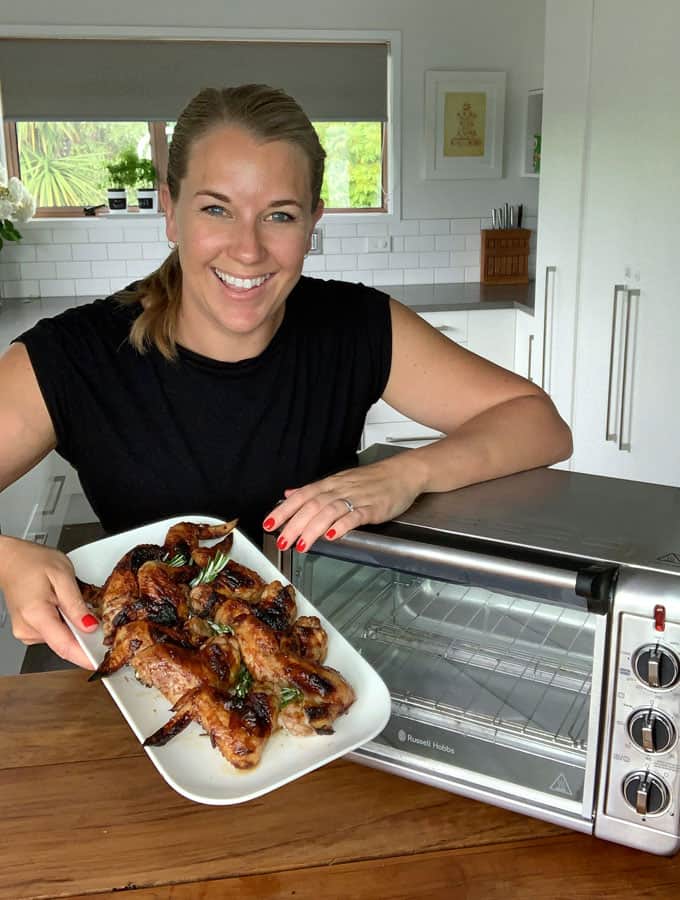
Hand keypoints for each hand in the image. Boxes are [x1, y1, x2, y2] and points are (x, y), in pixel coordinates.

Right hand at [0, 536, 97, 668]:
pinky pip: (53, 633)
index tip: (99, 663)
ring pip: (60, 638)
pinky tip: (61, 608)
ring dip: (72, 627)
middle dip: (83, 635)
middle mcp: (27, 628)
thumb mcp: (63, 575)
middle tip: (94, 617)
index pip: (64, 646)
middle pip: (64, 643)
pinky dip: (63, 625)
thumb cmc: (33, 563)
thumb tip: (90, 626)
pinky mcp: (28, 631)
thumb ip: (76, 603)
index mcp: (36, 615)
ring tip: (69, 603)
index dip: (84, 657)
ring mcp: (26, 632)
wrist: (11, 560)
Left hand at [262, 456, 427, 552]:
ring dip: (313, 528)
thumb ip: (313, 490)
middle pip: (312, 505)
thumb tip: (289, 493)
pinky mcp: (373, 507)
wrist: (403, 473)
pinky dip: (342, 525)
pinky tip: (332, 535)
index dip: (283, 510)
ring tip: (302, 544)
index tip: (269, 524)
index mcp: (329, 484)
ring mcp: (357, 498)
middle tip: (282, 541)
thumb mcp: (339, 481)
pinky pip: (355, 516)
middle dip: (294, 524)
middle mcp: (339, 489)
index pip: (301, 496)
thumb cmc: (373, 479)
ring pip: (329, 511)